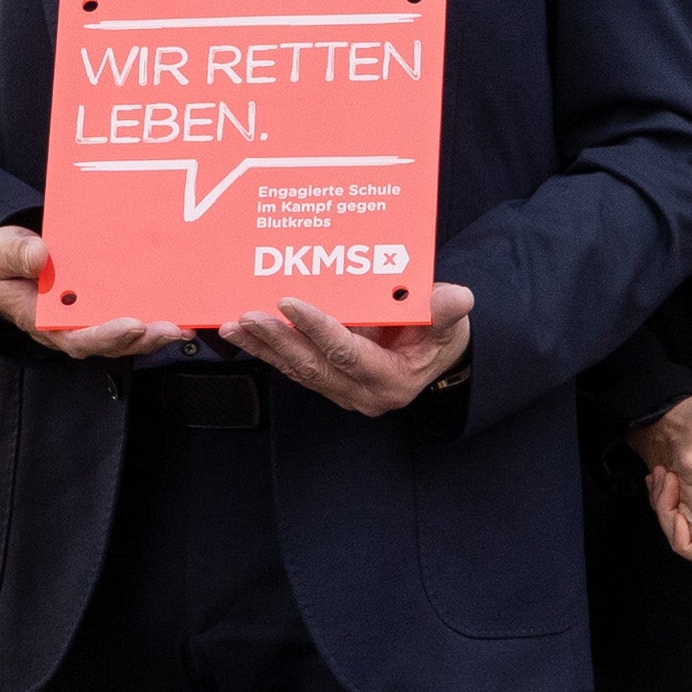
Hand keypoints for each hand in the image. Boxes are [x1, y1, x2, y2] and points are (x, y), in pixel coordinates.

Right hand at [0, 224, 173, 366]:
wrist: (11, 257)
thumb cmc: (4, 260)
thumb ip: (14, 254)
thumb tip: (39, 255)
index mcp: (43, 321)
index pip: (76, 337)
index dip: (104, 335)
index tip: (130, 325)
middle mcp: (71, 328)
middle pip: (109, 343)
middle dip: (140, 339)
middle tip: (169, 328)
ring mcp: (90, 321)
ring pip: (126, 338)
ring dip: (154, 336)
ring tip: (181, 328)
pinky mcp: (105, 308)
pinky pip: (132, 320)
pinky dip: (156, 320)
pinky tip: (181, 314)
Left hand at [226, 285, 472, 418]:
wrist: (435, 356)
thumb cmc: (440, 338)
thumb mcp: (451, 325)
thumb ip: (446, 312)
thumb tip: (457, 298)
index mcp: (390, 380)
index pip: (346, 354)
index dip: (317, 328)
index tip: (290, 303)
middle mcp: (360, 393)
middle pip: (311, 366)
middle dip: (277, 340)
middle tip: (248, 316)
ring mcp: (340, 390)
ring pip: (295, 369)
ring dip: (263, 347)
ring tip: (233, 325)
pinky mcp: (326, 382)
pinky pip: (292, 367)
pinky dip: (266, 350)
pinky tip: (242, 334)